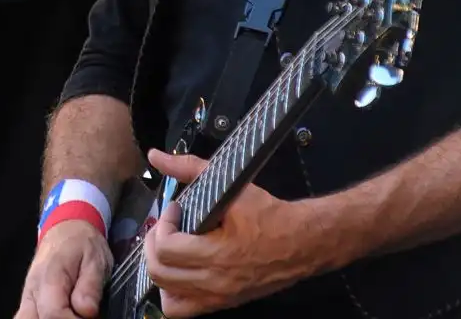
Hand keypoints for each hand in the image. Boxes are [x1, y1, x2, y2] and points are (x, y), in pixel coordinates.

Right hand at [14, 218, 113, 318]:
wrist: (66, 229)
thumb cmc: (83, 244)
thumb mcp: (96, 260)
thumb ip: (90, 286)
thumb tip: (86, 311)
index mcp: (49, 278)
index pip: (52, 314)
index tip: (90, 318)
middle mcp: (32, 289)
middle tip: (78, 315)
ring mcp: (27, 295)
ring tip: (69, 314)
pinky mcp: (27, 301)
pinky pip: (24, 317)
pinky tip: (57, 316)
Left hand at [141, 149, 324, 317]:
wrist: (305, 242)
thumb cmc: (270, 215)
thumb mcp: (231, 187)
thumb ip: (189, 168)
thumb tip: (155, 156)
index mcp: (218, 254)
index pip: (167, 248)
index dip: (163, 224)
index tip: (175, 209)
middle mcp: (215, 282)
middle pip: (160, 273)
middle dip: (154, 244)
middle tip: (167, 226)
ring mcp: (219, 298)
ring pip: (168, 296)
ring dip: (160, 269)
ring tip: (169, 248)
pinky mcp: (224, 303)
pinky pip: (184, 310)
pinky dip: (173, 292)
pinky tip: (179, 270)